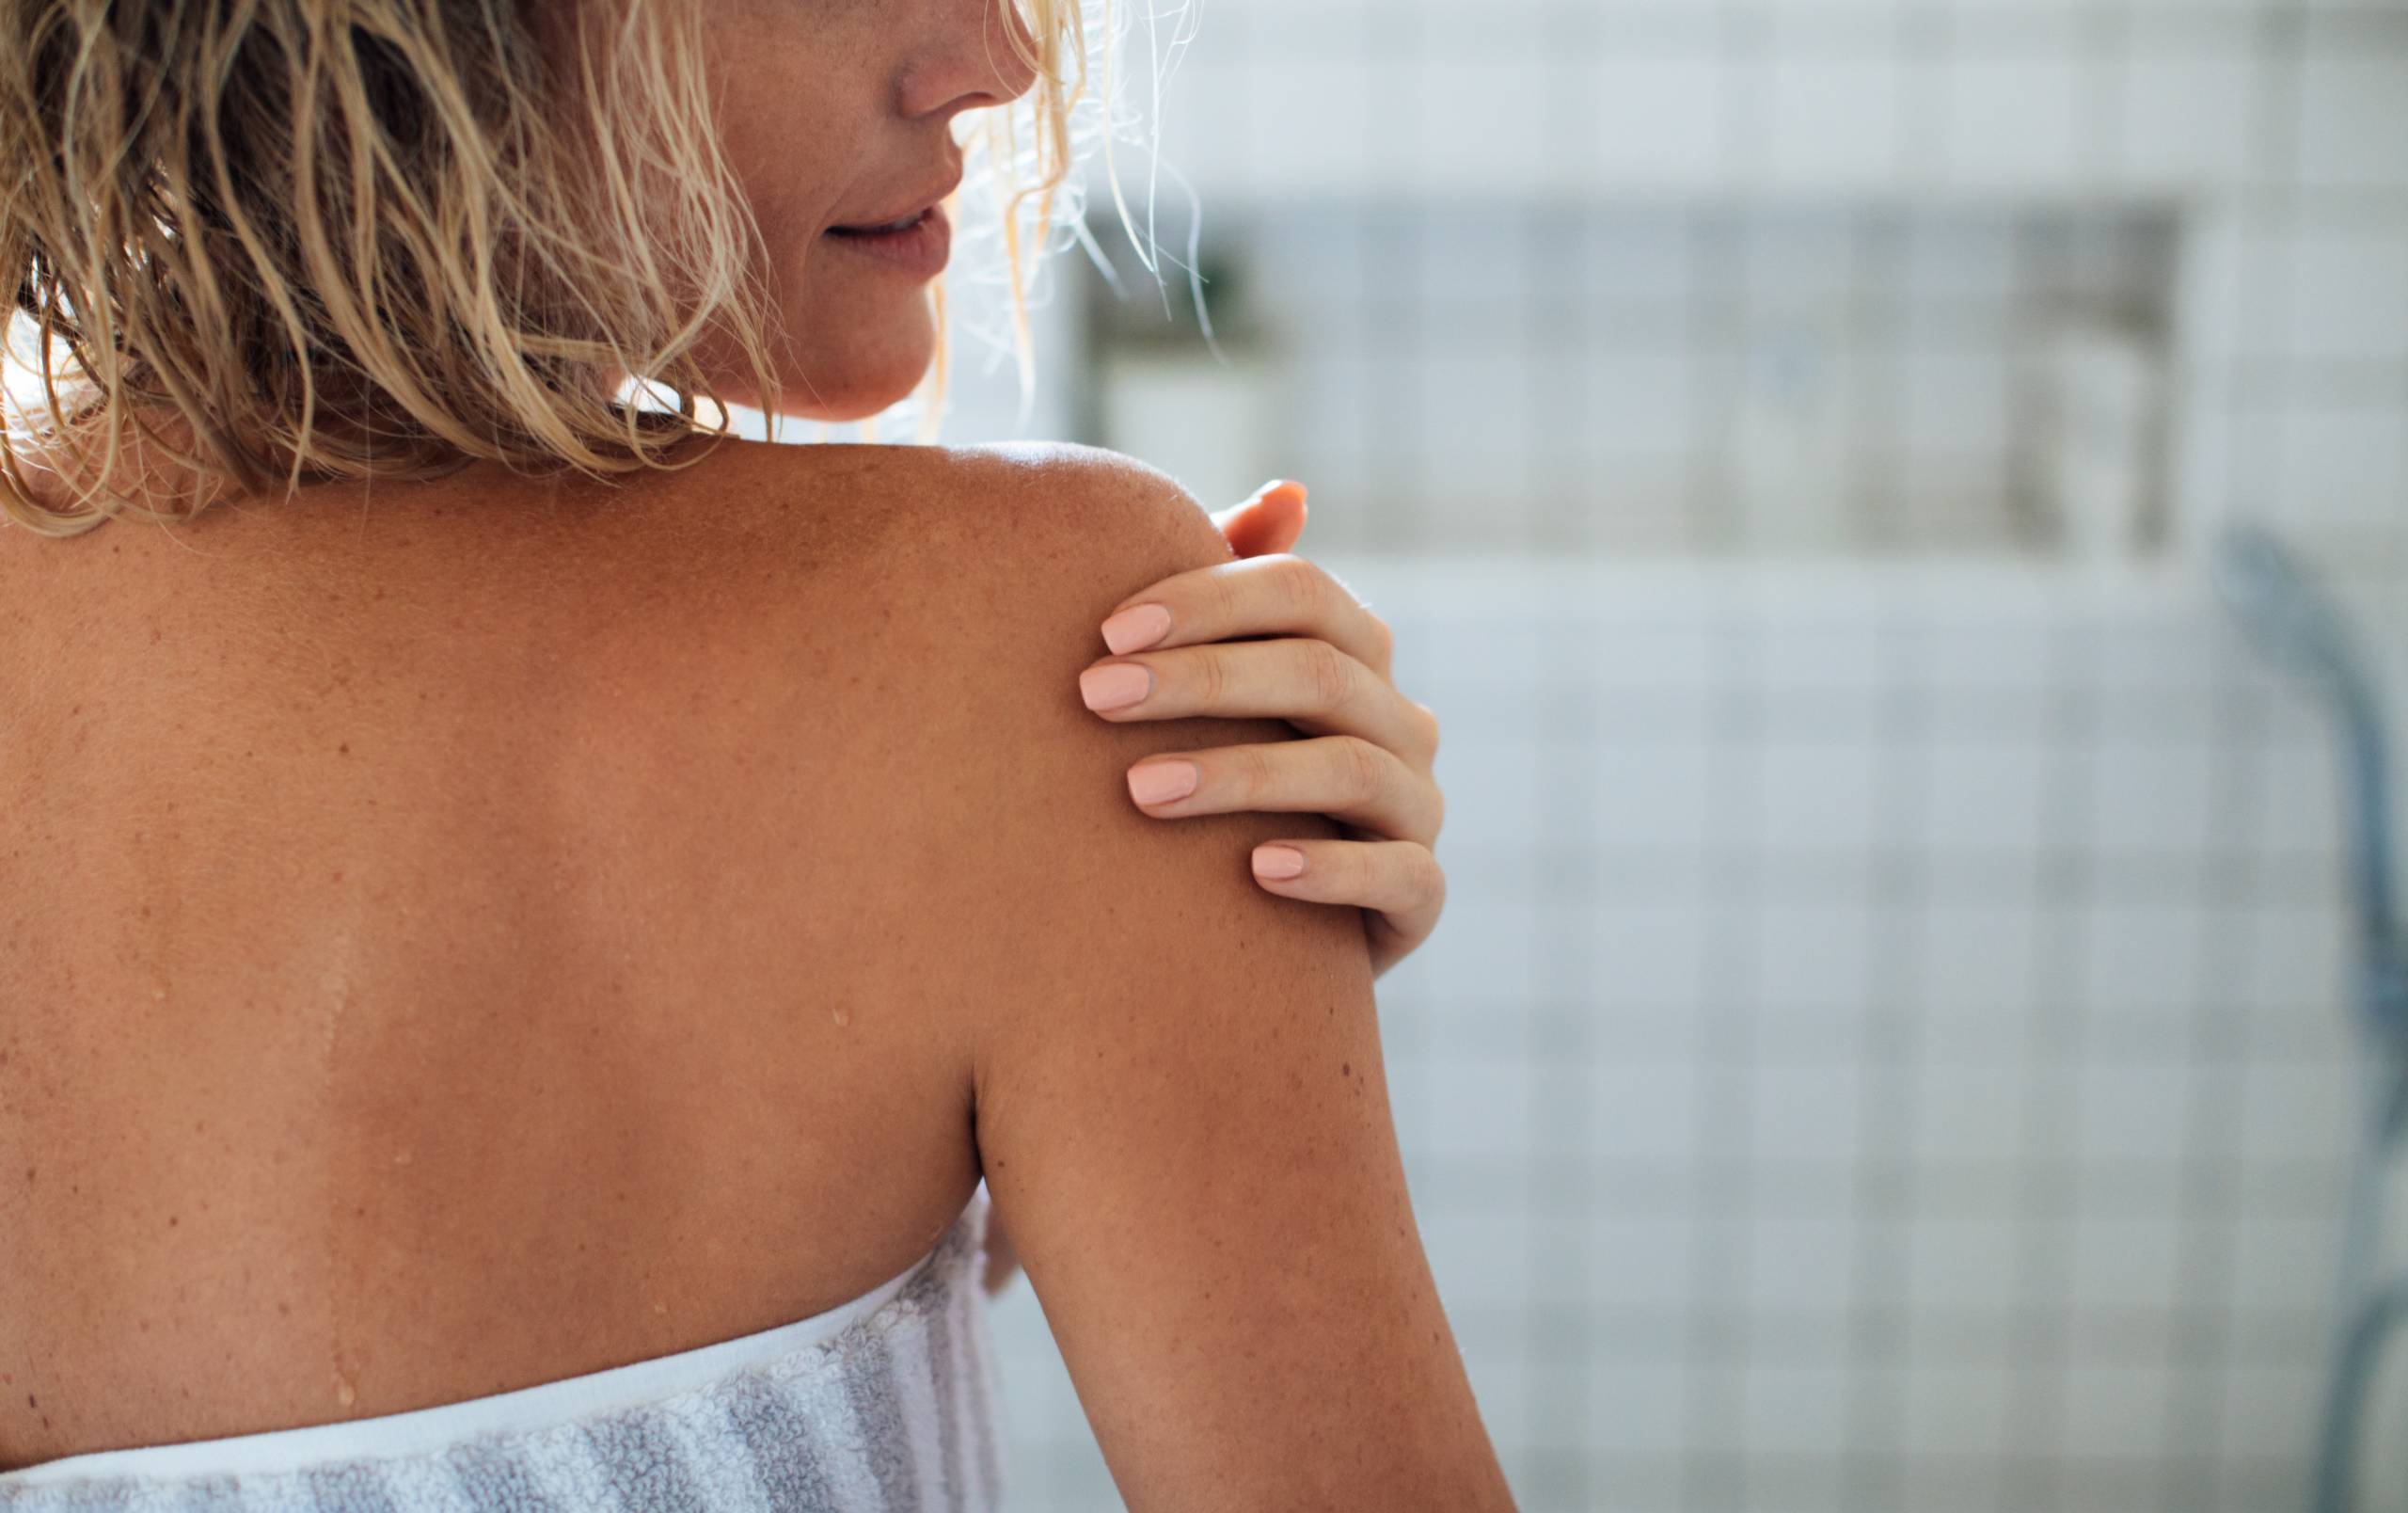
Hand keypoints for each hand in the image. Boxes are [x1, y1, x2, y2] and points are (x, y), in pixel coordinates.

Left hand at [987, 480, 1446, 1297]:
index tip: (1104, 631)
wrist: (1257, 936)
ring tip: (1140, 791)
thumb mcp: (1218, 690)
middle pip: (1320, 672)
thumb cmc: (1218, 783)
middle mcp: (1401, 721)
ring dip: (1242, 774)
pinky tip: (1253, 871)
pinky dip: (1329, 870)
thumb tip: (1289, 493)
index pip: (1304, 594)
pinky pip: (1400, 875)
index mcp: (1355, 654)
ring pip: (1351, 769)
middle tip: (1092, 698)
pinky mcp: (1422, 899)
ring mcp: (1418, 809)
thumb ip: (1232, 595)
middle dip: (1202, 678)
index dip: (1209, 601)